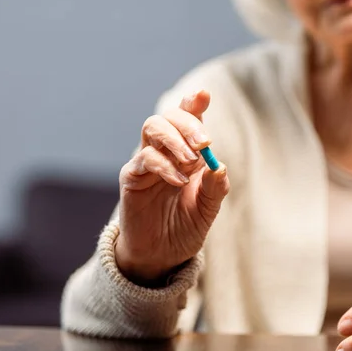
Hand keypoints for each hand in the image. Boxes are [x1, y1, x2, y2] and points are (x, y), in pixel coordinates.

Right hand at [115, 90, 229, 281]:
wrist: (162, 255)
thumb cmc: (185, 227)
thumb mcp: (207, 209)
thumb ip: (215, 187)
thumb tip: (220, 166)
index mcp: (187, 153)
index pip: (188, 120)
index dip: (193, 104)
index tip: (203, 95)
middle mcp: (166, 152)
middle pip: (169, 117)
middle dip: (187, 122)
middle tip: (204, 142)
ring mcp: (147, 163)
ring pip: (152, 128)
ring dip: (174, 139)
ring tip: (191, 161)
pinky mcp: (132, 178)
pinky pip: (144, 159)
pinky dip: (163, 165)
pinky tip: (178, 180)